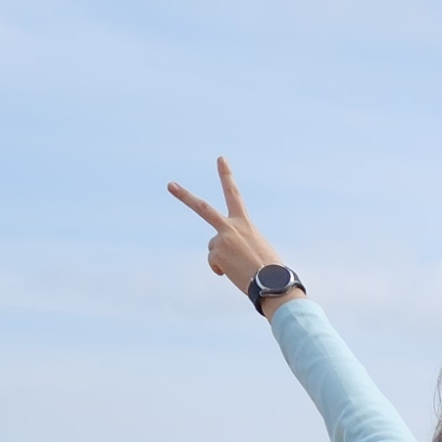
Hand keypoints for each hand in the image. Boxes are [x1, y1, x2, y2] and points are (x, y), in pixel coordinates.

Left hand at [168, 157, 294, 308]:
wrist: (272, 281)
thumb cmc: (270, 268)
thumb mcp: (257, 246)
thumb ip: (239, 241)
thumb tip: (222, 254)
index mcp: (245, 223)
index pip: (234, 194)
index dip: (226, 175)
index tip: (220, 159)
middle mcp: (231, 226)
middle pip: (202, 208)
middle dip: (184, 196)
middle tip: (170, 185)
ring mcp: (222, 239)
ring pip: (212, 247)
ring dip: (222, 258)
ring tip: (241, 266)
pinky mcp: (216, 253)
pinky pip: (213, 262)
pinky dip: (222, 270)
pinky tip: (236, 273)